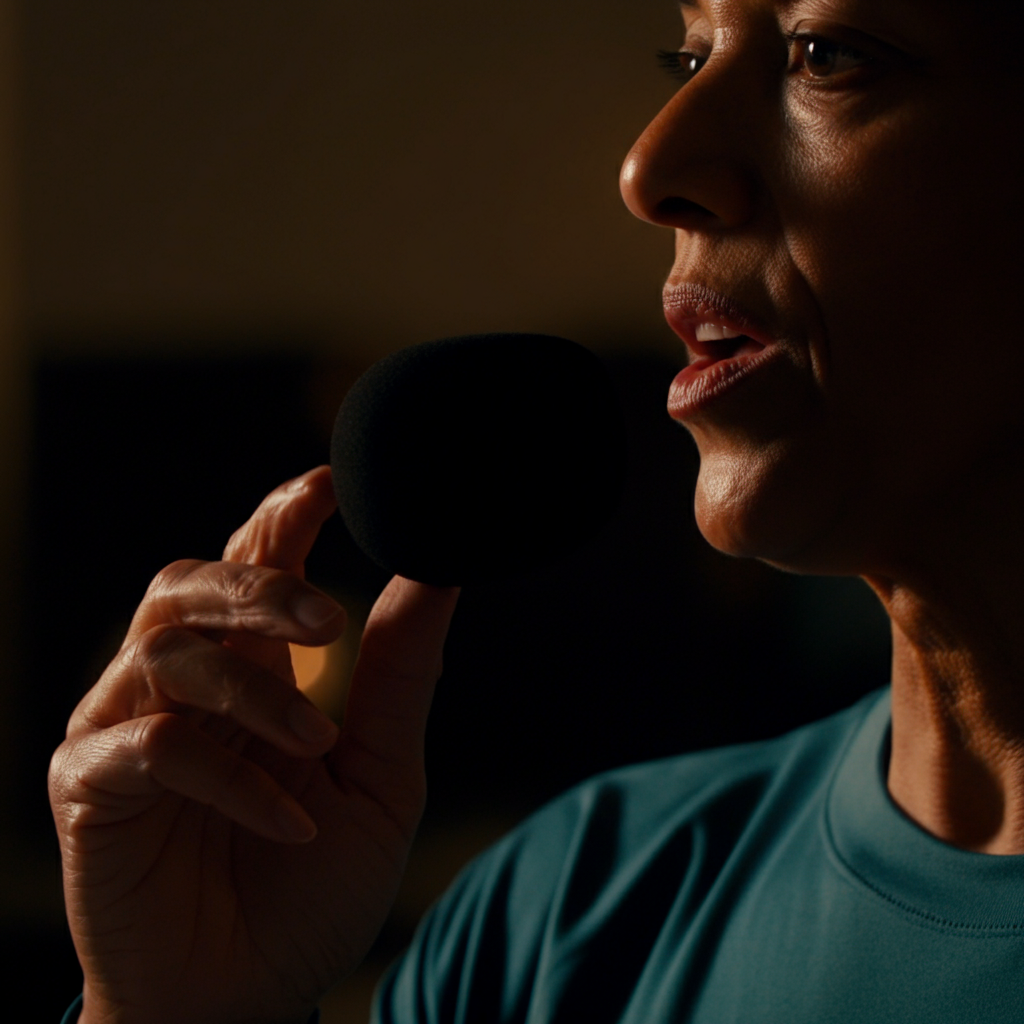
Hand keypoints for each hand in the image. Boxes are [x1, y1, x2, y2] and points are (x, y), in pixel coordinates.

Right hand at [49, 466, 459, 1023]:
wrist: (252, 995)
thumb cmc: (311, 882)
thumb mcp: (379, 774)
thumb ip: (398, 675)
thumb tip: (440, 571)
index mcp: (249, 666)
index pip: (253, 564)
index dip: (282, 516)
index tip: (331, 481)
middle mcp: (181, 684)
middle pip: (190, 584)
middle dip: (258, 583)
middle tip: (326, 621)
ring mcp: (126, 729)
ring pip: (165, 651)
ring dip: (251, 690)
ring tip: (319, 745)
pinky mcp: (90, 789)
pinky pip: (150, 748)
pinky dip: (227, 775)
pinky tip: (287, 820)